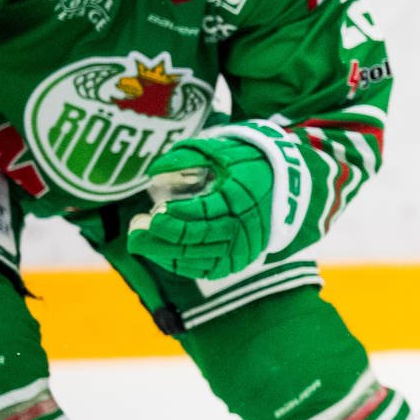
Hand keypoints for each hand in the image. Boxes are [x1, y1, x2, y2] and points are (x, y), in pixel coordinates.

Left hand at [126, 135, 274, 279]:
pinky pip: (206, 269)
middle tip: (135, 229)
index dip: (178, 216)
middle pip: (198, 238)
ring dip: (165, 253)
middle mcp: (244, 226)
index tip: (154, 211)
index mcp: (241, 196)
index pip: (205, 213)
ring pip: (199, 257)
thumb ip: (187, 155)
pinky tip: (159, 253)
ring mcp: (243, 247)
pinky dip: (180, 264)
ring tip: (139, 241)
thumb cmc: (246, 163)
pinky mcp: (239, 260)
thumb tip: (152, 170)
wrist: (285, 186)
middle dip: (163, 236)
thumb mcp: (222, 150)